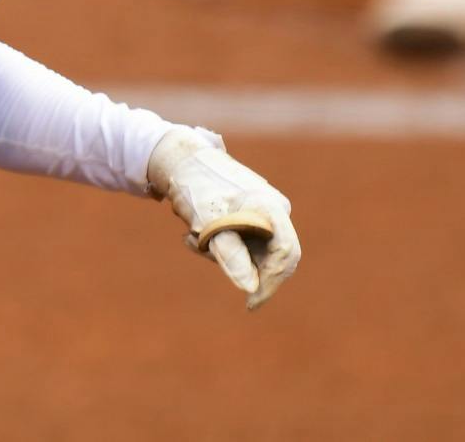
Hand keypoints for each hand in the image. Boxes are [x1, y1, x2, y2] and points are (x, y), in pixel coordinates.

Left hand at [146, 128, 300, 309]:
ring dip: (222, 254)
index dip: (271, 283)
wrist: (178, 161)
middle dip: (240, 266)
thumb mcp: (209, 225)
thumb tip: (250, 289)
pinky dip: (218, 245)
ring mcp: (262, 212)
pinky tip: (194, 233)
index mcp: (270, 207)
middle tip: (205, 254)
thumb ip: (231, 256)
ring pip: (252, 252)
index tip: (250, 303)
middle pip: (272, 256)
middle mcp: (272, 209)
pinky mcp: (248, 215)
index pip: (285, 254)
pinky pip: (241, 243)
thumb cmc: (195, 189)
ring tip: (191, 237)